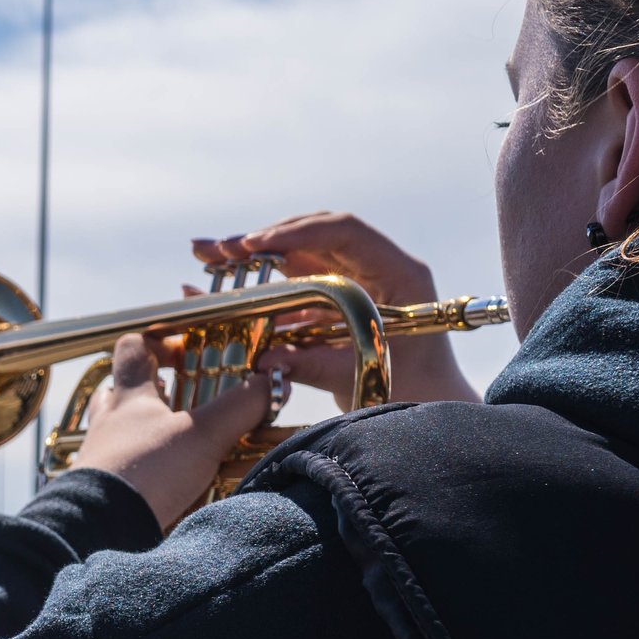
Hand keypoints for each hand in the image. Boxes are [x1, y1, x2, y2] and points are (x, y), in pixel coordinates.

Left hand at [73, 334, 274, 533]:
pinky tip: (170, 481)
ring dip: (149, 433)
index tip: (186, 353)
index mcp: (128, 397)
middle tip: (185, 401)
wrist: (101, 531)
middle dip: (154, 392)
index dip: (159, 342)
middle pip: (121, 391)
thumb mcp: (202, 435)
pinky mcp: (103, 491)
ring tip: (182, 444)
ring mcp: (101, 458)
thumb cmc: (146, 472)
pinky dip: (146, 470)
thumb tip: (272, 384)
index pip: (133, 348)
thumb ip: (239, 407)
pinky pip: (124, 470)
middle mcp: (108, 423)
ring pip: (121, 432)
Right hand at [194, 213, 476, 406]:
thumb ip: (312, 365)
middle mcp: (376, 269)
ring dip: (255, 259)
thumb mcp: (361, 376)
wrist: (429, 405)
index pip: (345, 232)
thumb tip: (261, 360)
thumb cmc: (412, 391)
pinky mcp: (337, 303)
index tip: (253, 245)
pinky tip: (226, 288)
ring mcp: (356, 283)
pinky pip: (297, 288)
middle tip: (217, 248)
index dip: (297, 233)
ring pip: (301, 259)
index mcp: (398, 274)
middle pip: (315, 238)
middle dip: (263, 241)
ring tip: (208, 256)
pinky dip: (263, 288)